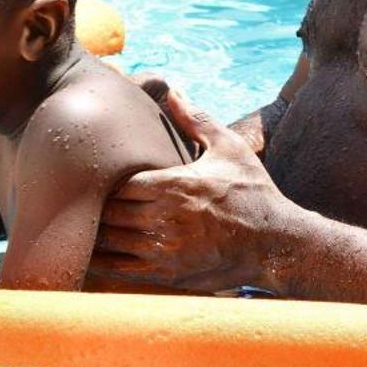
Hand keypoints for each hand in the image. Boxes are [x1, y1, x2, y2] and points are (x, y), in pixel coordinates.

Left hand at [91, 83, 297, 293]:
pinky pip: (122, 270)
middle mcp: (166, 219)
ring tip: (89, 226)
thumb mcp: (230, 148)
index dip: (107, 180)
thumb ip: (197, 120)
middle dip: (99, 207)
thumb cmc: (253, 192)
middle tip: (91, 201)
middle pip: (109, 212)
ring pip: (110, 242)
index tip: (105, 176)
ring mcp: (166, 250)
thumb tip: (173, 91)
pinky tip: (96, 257)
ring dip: (98, 234)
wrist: (276, 243)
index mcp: (175, 185)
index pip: (119, 182)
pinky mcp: (168, 276)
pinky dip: (104, 263)